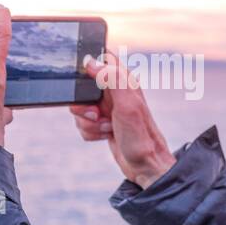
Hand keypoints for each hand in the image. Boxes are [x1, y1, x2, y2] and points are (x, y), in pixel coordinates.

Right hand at [69, 49, 175, 188]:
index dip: (88, 68)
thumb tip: (91, 61)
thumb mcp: (127, 105)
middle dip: (84, 106)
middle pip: (82, 88)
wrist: (145, 166)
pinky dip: (91, 132)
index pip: (100, 59)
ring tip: (107, 127)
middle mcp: (114, 92)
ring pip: (80, 109)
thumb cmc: (142, 137)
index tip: (89, 88)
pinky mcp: (102, 124)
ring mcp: (107, 108)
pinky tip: (106, 135)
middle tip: (99, 114)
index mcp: (123, 81)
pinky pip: (83, 124)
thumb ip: (111, 80)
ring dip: (89, 123)